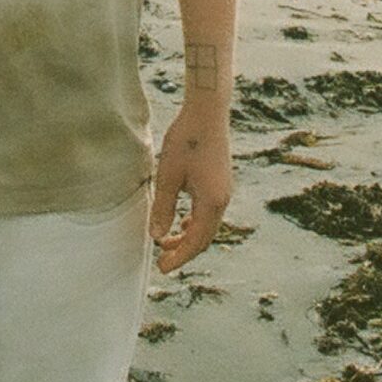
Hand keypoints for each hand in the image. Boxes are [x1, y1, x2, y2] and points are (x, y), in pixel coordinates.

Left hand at [148, 98, 231, 272]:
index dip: (179, 257)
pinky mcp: (221, 182)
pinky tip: (181, 222)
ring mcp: (224, 191)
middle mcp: (222, 200)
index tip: (162, 269)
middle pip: (204, 237)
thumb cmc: (186, 140)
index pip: (196, 241)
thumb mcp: (168, 175)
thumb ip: (164, 207)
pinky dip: (195, 223)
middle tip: (162, 263)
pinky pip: (209, 212)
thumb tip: (157, 236)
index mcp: (212, 202)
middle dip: (184, 251)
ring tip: (167, 243)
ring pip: (207, 225)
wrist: (207, 112)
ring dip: (189, 237)